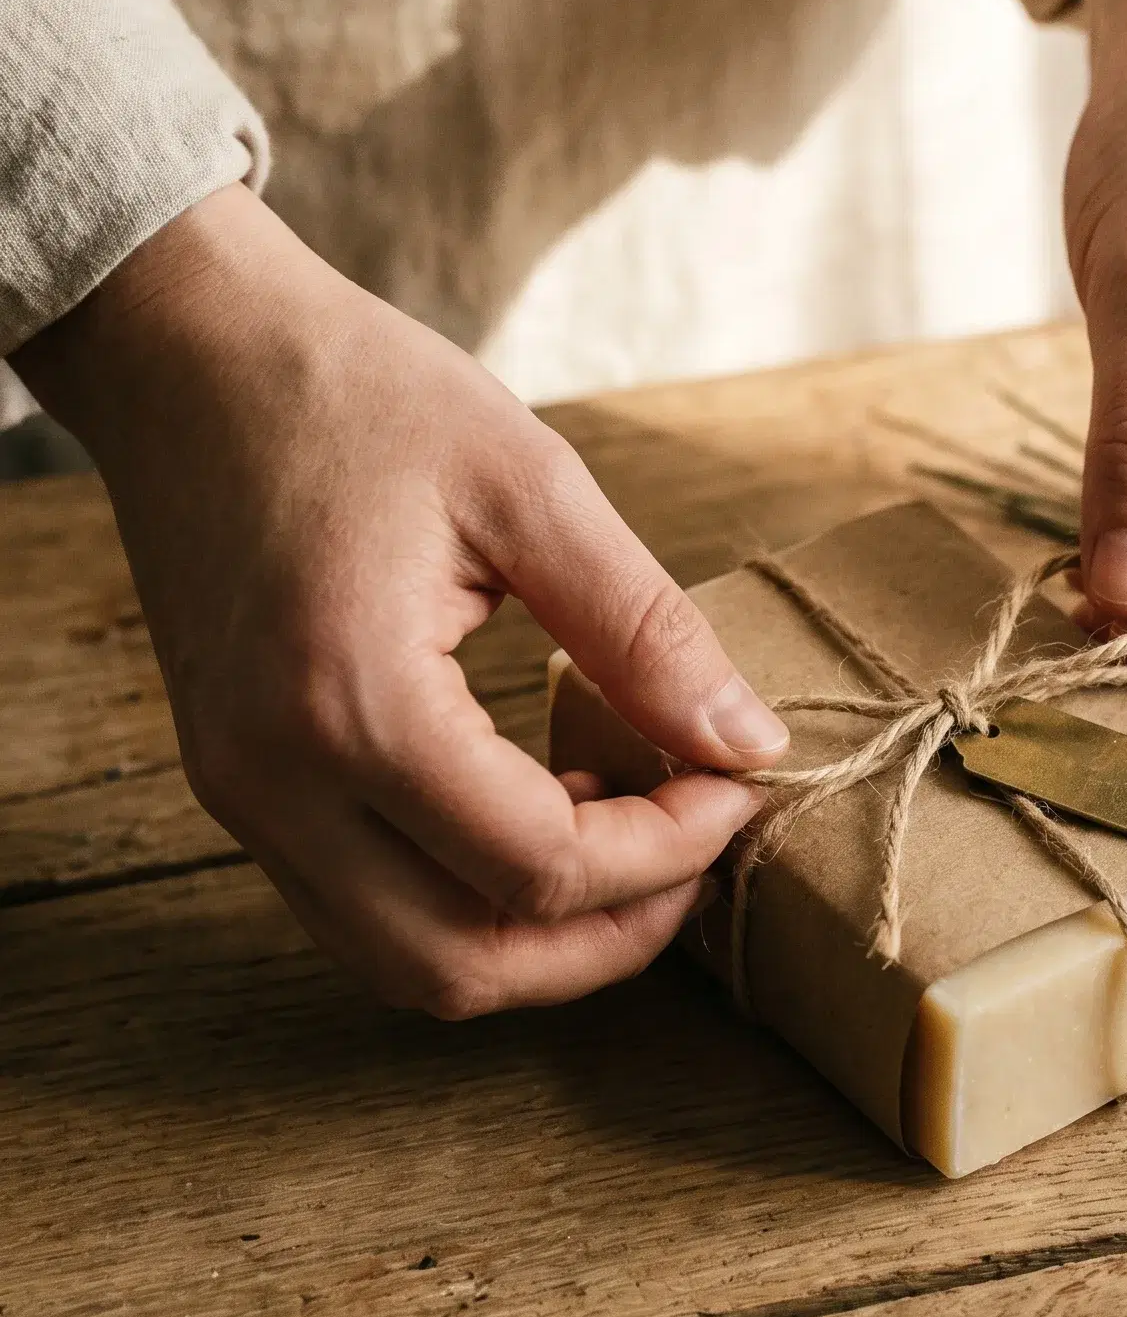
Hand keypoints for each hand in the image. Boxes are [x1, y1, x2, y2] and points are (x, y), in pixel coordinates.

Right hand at [14, 186, 788, 1014]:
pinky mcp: (237, 783)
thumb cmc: (357, 393)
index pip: (541, 867)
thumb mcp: (530, 486)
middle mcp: (276, 782)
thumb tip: (749, 744)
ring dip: (532, 940)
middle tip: (697, 857)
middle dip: (607, 937)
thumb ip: (645, 632)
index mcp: (353, 703)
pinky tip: (537, 813)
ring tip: (628, 848)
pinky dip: (462, 902)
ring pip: (405, 964)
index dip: (668, 850)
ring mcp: (242, 795)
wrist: (187, 351)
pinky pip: (359, 908)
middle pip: (462, 965)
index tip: (738, 784)